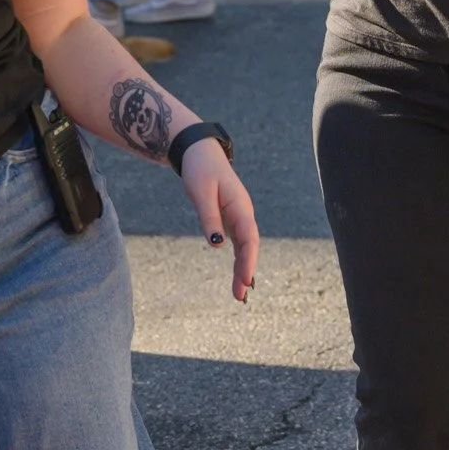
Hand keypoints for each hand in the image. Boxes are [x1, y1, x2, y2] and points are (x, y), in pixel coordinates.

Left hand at [181, 138, 258, 301]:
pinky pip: (238, 243)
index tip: (246, 280)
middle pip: (249, 247)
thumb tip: (217, 245)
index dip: (248, 260)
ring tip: (240, 294)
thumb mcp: (201, 193)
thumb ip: (209, 218)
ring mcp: (238, 217)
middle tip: (240, 296)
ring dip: (243, 269)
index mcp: (240, 206)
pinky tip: (239, 275)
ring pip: (244, 247)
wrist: (200, 152)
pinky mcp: (229, 219)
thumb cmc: (201, 170)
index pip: (248, 238)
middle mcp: (243, 214)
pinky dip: (238, 260)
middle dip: (246, 271)